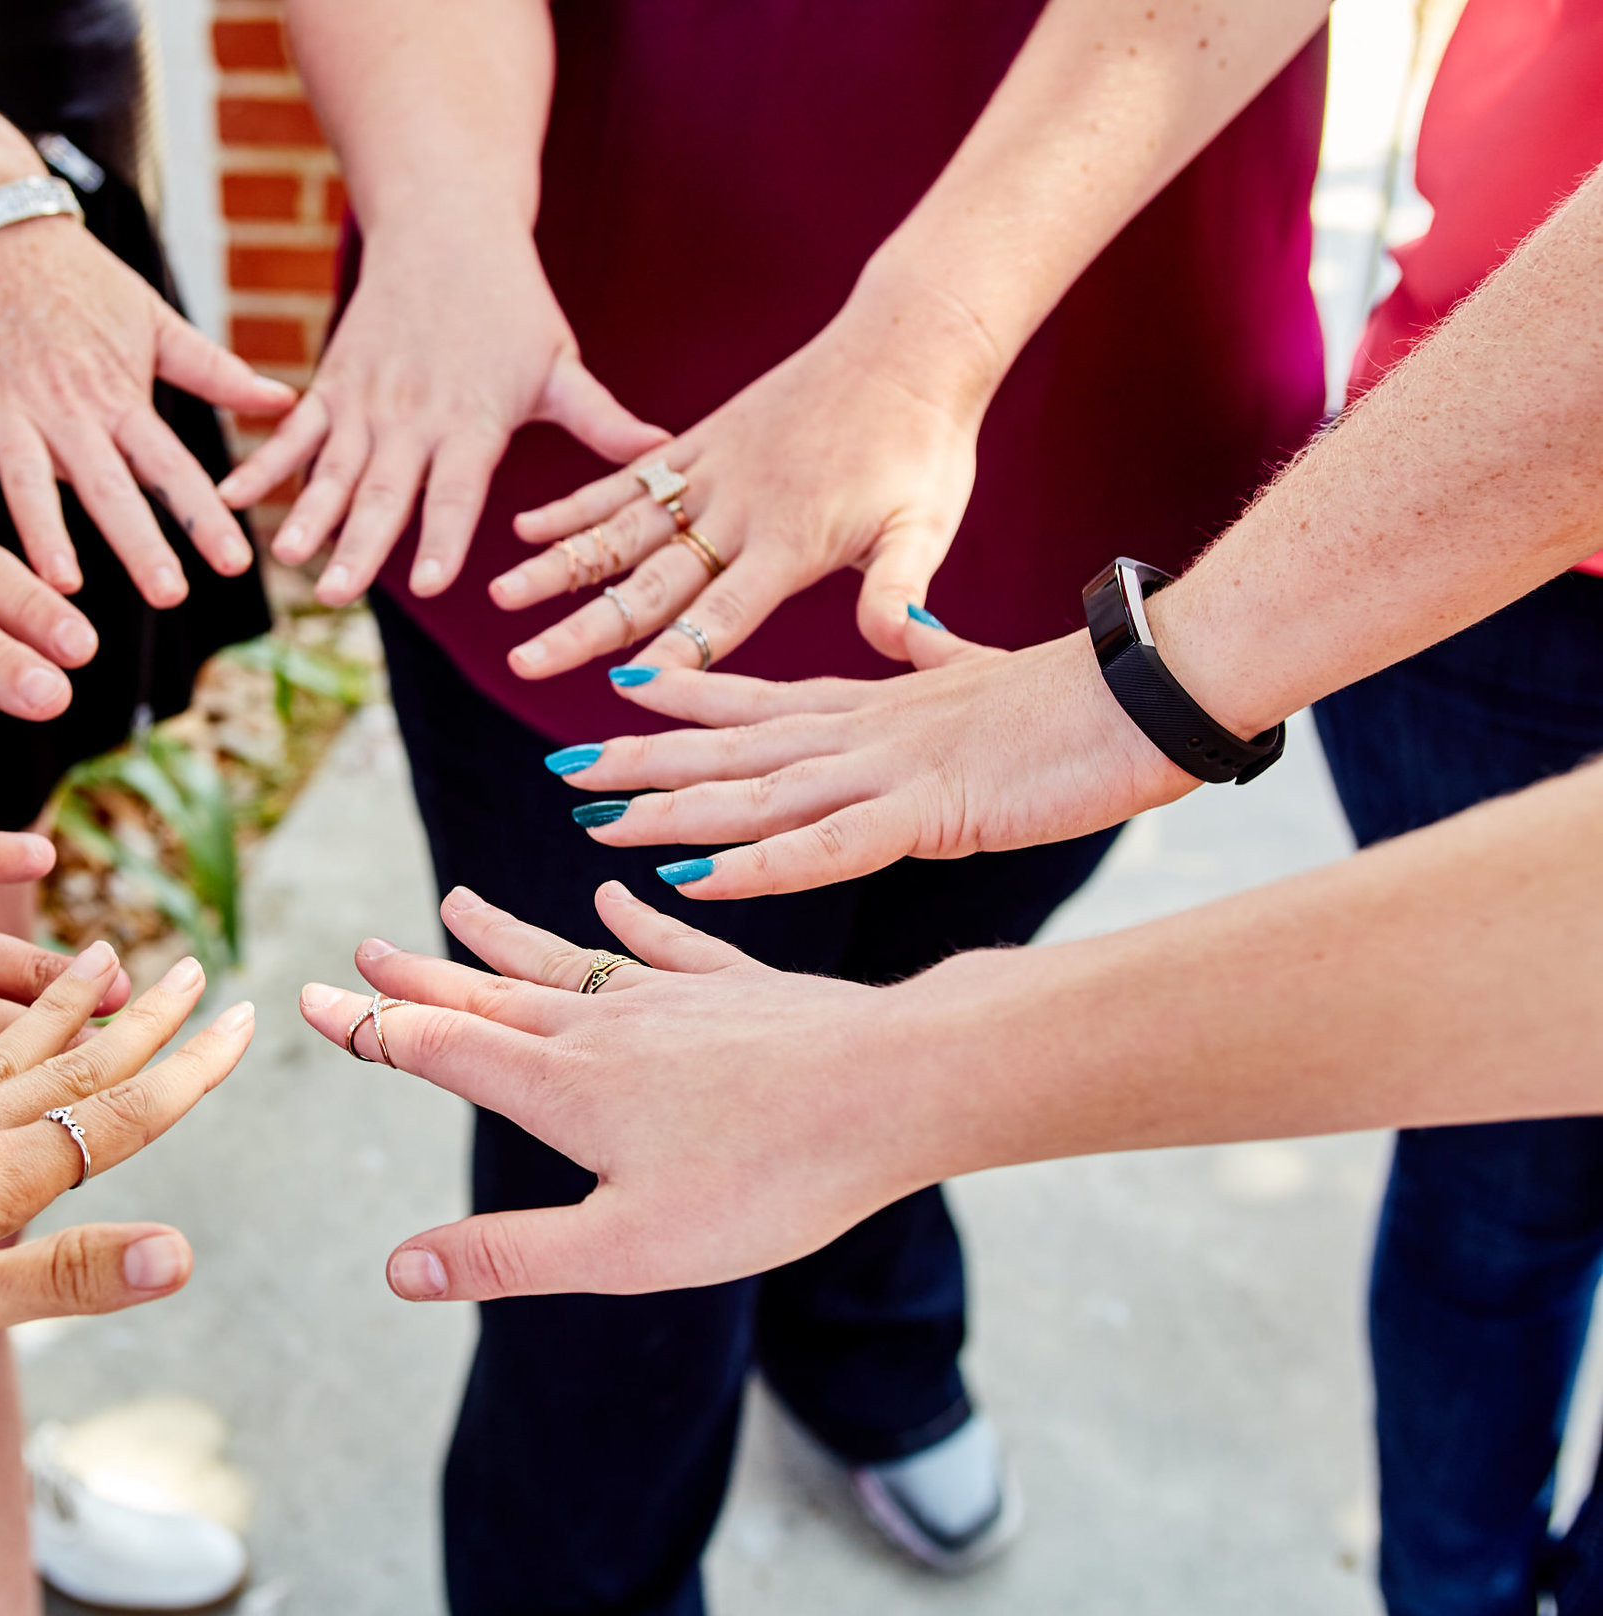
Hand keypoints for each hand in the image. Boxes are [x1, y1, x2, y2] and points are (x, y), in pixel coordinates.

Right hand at [0, 218, 296, 605]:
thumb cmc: (76, 279)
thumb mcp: (152, 317)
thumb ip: (213, 371)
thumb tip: (286, 400)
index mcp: (120, 398)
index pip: (171, 467)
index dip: (204, 515)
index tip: (236, 562)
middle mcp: (67, 410)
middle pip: (109, 485)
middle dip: (140, 540)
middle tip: (170, 594)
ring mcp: (6, 407)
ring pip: (29, 476)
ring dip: (45, 528)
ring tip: (64, 582)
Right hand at [216, 229, 665, 606]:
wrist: (445, 225)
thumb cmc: (513, 303)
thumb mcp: (562, 363)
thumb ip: (603, 420)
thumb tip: (663, 455)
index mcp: (472, 421)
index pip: (457, 490)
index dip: (440, 535)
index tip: (425, 582)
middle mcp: (413, 418)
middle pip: (384, 490)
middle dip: (359, 544)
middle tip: (337, 592)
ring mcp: (365, 402)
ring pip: (331, 468)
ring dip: (306, 513)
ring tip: (283, 555)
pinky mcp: (331, 387)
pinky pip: (292, 433)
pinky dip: (262, 463)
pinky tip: (232, 498)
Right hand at [298, 885, 954, 1299]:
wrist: (891, 1087)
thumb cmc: (766, 1181)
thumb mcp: (627, 1248)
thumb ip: (511, 1256)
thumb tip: (399, 1271)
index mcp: (563, 1090)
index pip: (439, 1050)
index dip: (370, 1028)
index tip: (308, 994)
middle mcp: (601, 1029)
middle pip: (488, 996)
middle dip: (419, 978)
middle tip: (362, 950)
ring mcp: (671, 999)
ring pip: (563, 961)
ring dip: (501, 939)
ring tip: (453, 904)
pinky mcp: (737, 986)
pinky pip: (665, 943)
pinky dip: (630, 919)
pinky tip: (611, 895)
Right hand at [496, 275, 1000, 679]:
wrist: (909, 344)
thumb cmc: (925, 446)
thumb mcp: (929, 524)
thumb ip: (902, 590)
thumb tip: (900, 647)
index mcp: (792, 541)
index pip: (723, 611)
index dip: (676, 653)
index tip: (621, 692)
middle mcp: (737, 508)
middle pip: (648, 580)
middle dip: (583, 626)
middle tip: (525, 662)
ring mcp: (710, 472)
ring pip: (619, 528)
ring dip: (559, 566)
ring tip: (499, 597)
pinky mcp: (699, 443)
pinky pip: (626, 479)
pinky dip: (576, 504)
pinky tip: (526, 528)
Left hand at [553, 632, 1192, 897]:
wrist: (1161, 683)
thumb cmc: (1091, 689)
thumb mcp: (990, 672)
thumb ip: (938, 656)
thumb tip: (911, 631)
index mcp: (878, 703)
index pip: (761, 698)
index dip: (689, 696)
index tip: (621, 687)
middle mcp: (864, 731)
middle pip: (731, 747)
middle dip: (644, 761)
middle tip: (565, 771)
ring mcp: (890, 769)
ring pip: (754, 793)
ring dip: (670, 811)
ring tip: (593, 823)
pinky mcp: (930, 810)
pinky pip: (823, 846)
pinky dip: (756, 863)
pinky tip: (692, 874)